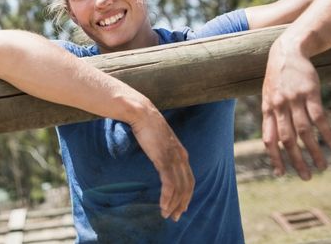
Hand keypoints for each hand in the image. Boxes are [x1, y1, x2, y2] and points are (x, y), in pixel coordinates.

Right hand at [131, 105, 193, 220]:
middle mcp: (182, 158)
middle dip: (182, 204)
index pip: (189, 179)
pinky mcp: (164, 159)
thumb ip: (163, 150)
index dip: (186, 195)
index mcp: (182, 154)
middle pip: (187, 187)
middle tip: (175, 217)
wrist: (141, 113)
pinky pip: (169, 184)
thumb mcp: (159, 141)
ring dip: (173, 204)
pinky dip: (167, 197)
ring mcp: (174, 159)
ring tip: (167, 214)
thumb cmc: (147, 124)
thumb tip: (158, 156)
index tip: (181, 206)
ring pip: (179, 188)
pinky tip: (163, 205)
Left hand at [261, 37, 330, 179]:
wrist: (287, 51)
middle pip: (287, 139)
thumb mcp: (268, 95)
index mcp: (267, 109)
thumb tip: (273, 140)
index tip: (281, 174)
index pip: (268, 138)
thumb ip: (270, 115)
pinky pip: (318, 117)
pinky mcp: (310, 93)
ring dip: (314, 151)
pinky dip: (326, 132)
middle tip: (307, 177)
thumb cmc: (278, 78)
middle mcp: (279, 106)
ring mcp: (294, 100)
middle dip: (296, 160)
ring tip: (323, 166)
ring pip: (304, 131)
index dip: (274, 157)